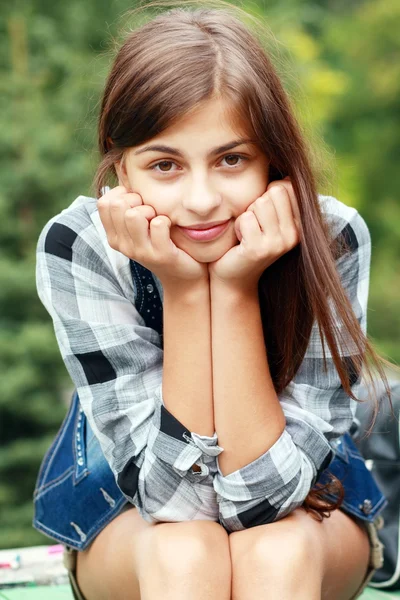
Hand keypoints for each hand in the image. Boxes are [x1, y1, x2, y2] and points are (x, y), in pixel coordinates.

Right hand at [97, 186, 208, 288]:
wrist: (183, 275)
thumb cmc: (161, 242)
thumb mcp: (140, 226)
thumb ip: (128, 204)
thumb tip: (122, 169)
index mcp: (114, 237)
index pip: (104, 203)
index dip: (122, 194)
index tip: (137, 203)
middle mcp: (123, 245)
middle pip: (119, 205)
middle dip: (137, 201)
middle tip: (151, 212)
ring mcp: (141, 252)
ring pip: (135, 214)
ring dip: (151, 210)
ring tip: (159, 219)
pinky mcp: (161, 255)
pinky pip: (159, 224)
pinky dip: (167, 220)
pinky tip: (171, 228)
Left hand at [208, 178, 300, 292]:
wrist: (233, 276)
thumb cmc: (246, 241)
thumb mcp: (265, 217)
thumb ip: (276, 197)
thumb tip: (285, 172)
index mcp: (299, 225)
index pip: (286, 186)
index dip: (266, 195)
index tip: (263, 217)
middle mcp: (294, 235)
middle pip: (273, 192)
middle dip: (255, 205)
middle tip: (253, 227)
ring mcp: (278, 243)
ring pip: (259, 203)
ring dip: (246, 216)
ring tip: (247, 234)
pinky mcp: (260, 249)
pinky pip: (246, 218)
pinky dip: (238, 227)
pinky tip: (241, 243)